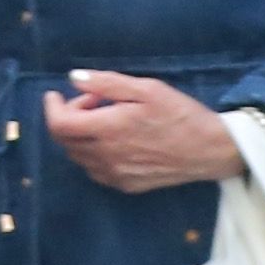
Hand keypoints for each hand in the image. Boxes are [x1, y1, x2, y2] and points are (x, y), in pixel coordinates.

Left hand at [46, 71, 247, 191]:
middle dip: (69, 117)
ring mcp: (114, 174)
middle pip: (64, 140)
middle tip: (92, 102)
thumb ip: (107, 83)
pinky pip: (94, 169)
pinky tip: (114, 142)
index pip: (59, 124)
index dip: (52, 108)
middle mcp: (105, 156)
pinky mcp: (125, 185)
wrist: (212, 150)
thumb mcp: (147, 89)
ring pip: (78, 156)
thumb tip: (74, 78)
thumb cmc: (182, 115)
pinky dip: (93, 152)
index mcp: (108, 129)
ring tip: (105, 120)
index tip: (56, 94)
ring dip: (81, 135)